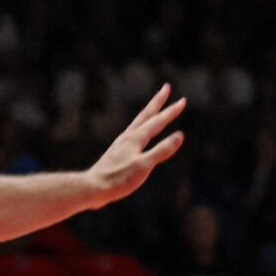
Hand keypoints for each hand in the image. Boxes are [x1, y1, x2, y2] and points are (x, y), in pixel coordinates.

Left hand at [87, 85, 188, 206]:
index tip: (183, 100)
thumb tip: (180, 135)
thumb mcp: (144, 165)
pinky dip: (141, 128)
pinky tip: (138, 134)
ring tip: (154, 107)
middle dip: (158, 101)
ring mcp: (121, 144)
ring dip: (149, 113)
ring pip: (138, 123)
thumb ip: (161, 150)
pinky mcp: (117, 153)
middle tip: (166, 87)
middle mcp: (128, 137)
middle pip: (146, 115)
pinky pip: (133, 133)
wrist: (92, 188)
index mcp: (136, 138)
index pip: (157, 121)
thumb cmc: (118, 179)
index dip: (171, 111)